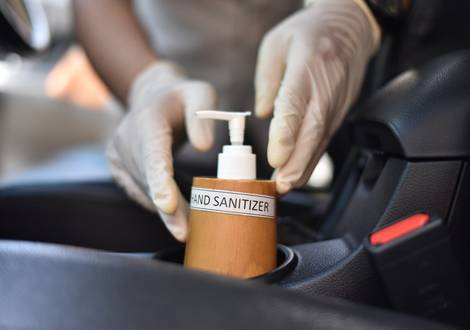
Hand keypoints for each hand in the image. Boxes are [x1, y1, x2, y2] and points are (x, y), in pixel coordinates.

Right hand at [107, 62, 215, 240]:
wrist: (154, 98)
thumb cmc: (183, 98)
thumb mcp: (200, 94)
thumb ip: (202, 116)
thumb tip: (205, 147)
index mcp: (147, 120)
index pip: (153, 155)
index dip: (161, 183)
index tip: (169, 207)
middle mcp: (126, 138)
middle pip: (148, 180)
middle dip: (167, 209)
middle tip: (186, 233)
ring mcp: (118, 153)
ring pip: (143, 190)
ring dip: (164, 210)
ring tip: (189, 225)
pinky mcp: (118, 166)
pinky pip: (137, 190)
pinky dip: (155, 204)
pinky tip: (174, 214)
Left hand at [255, 0, 379, 193]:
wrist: (351, 26)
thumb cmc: (310, 32)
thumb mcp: (276, 43)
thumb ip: (266, 79)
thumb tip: (262, 113)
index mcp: (307, 65)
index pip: (296, 103)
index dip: (287, 133)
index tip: (275, 157)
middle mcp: (326, 87)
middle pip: (313, 130)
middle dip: (297, 162)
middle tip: (281, 185)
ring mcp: (337, 102)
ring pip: (322, 140)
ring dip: (304, 166)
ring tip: (285, 186)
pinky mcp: (341, 111)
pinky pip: (325, 139)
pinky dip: (312, 159)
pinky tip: (298, 173)